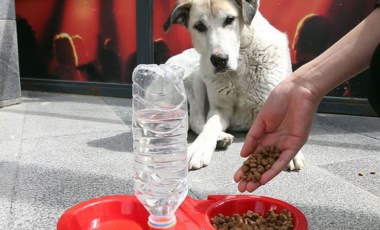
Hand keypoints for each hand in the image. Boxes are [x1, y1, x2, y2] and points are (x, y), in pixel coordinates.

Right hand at [234, 77, 319, 191]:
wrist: (297, 91)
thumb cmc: (279, 101)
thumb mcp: (261, 121)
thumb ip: (253, 138)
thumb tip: (243, 155)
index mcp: (266, 137)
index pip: (254, 157)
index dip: (245, 167)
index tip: (236, 177)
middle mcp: (275, 144)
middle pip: (261, 164)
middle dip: (251, 176)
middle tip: (241, 188)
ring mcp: (285, 145)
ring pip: (271, 165)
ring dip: (261, 177)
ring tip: (250, 188)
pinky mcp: (295, 144)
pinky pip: (283, 160)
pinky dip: (274, 169)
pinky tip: (264, 178)